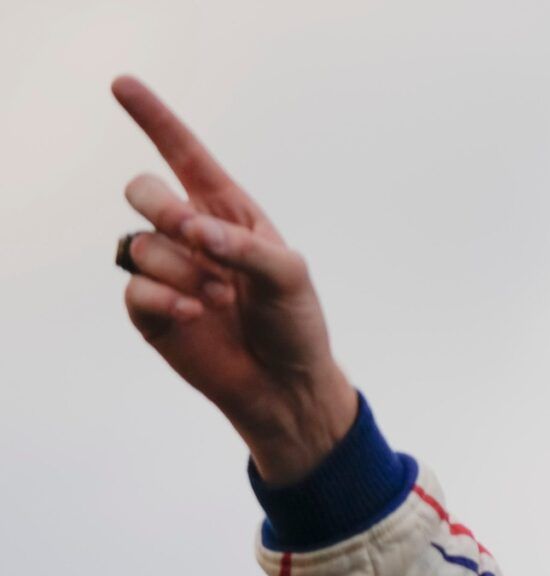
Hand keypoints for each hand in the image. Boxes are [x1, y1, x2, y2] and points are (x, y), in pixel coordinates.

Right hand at [112, 74, 358, 483]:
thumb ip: (245, 246)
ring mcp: (168, 270)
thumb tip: (194, 231)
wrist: (286, 385)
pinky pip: (134, 287)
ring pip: (140, 242)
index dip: (154, 119)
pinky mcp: (150, 309)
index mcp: (228, 213)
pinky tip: (194, 314)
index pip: (185, 155)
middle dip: (162, 207)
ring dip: (182, 270)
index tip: (123, 84)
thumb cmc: (294, 323)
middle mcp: (191, 234)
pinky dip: (164, 298)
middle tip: (195, 236)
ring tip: (219, 298)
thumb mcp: (289, 276)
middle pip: (143, 190)